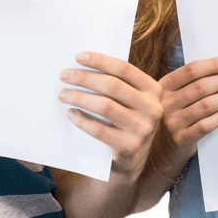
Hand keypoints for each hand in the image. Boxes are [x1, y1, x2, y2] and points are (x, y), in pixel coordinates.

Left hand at [58, 51, 163, 177]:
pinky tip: (71, 113)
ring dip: (79, 97)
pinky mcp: (129, 147)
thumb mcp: (133, 101)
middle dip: (84, 78)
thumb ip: (120, 84)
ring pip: (105, 106)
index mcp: (154, 90)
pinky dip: (82, 120)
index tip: (78, 57)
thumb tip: (84, 64)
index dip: (100, 60)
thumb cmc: (126, 122)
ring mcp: (142, 129)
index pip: (124, 68)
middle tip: (64, 75)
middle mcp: (152, 108)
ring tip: (63, 94)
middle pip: (112, 85)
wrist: (133, 160)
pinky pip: (99, 129)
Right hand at [156, 57, 217, 165]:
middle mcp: (166, 103)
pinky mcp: (181, 139)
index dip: (213, 65)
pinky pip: (205, 125)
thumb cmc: (177, 113)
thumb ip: (193, 82)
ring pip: (206, 105)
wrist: (163, 147)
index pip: (191, 71)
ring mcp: (172, 122)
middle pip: (201, 86)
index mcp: (164, 86)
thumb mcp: (176, 94)